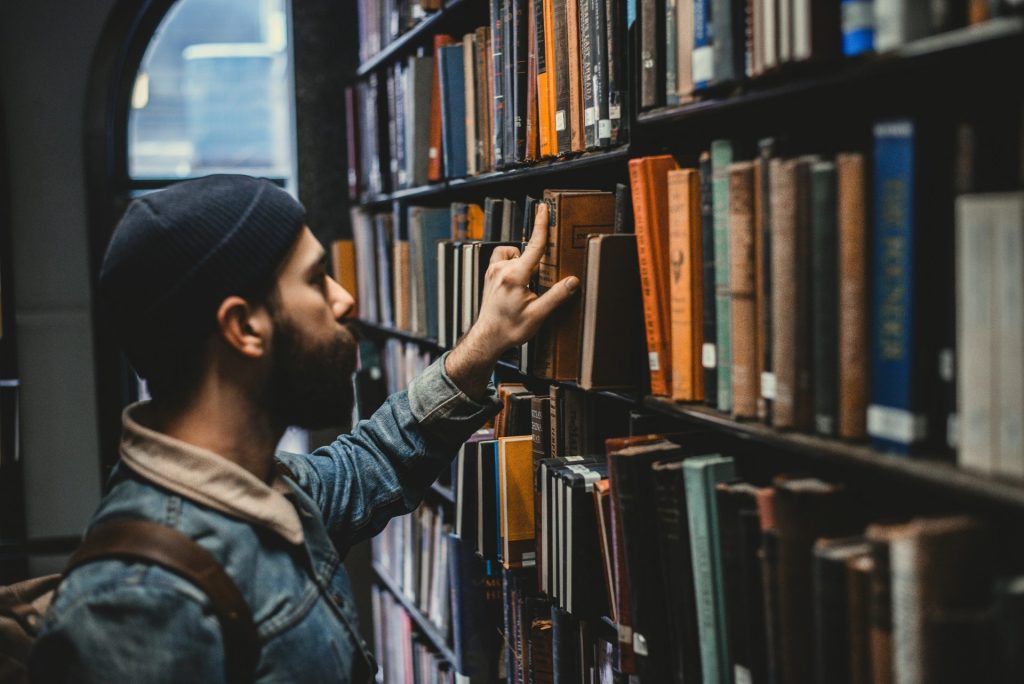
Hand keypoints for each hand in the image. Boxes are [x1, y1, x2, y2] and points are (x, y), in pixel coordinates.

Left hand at [444, 202, 579, 398]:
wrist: (488, 337)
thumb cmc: (510, 328)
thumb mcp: (538, 315)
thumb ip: (556, 296)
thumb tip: (573, 281)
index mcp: (515, 277)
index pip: (533, 246)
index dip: (541, 225)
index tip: (544, 208)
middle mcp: (502, 270)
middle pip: (528, 254)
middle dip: (538, 265)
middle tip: (537, 287)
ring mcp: (493, 271)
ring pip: (515, 255)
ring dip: (524, 264)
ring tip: (527, 286)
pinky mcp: (489, 274)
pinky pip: (504, 259)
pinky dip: (513, 264)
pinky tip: (517, 280)